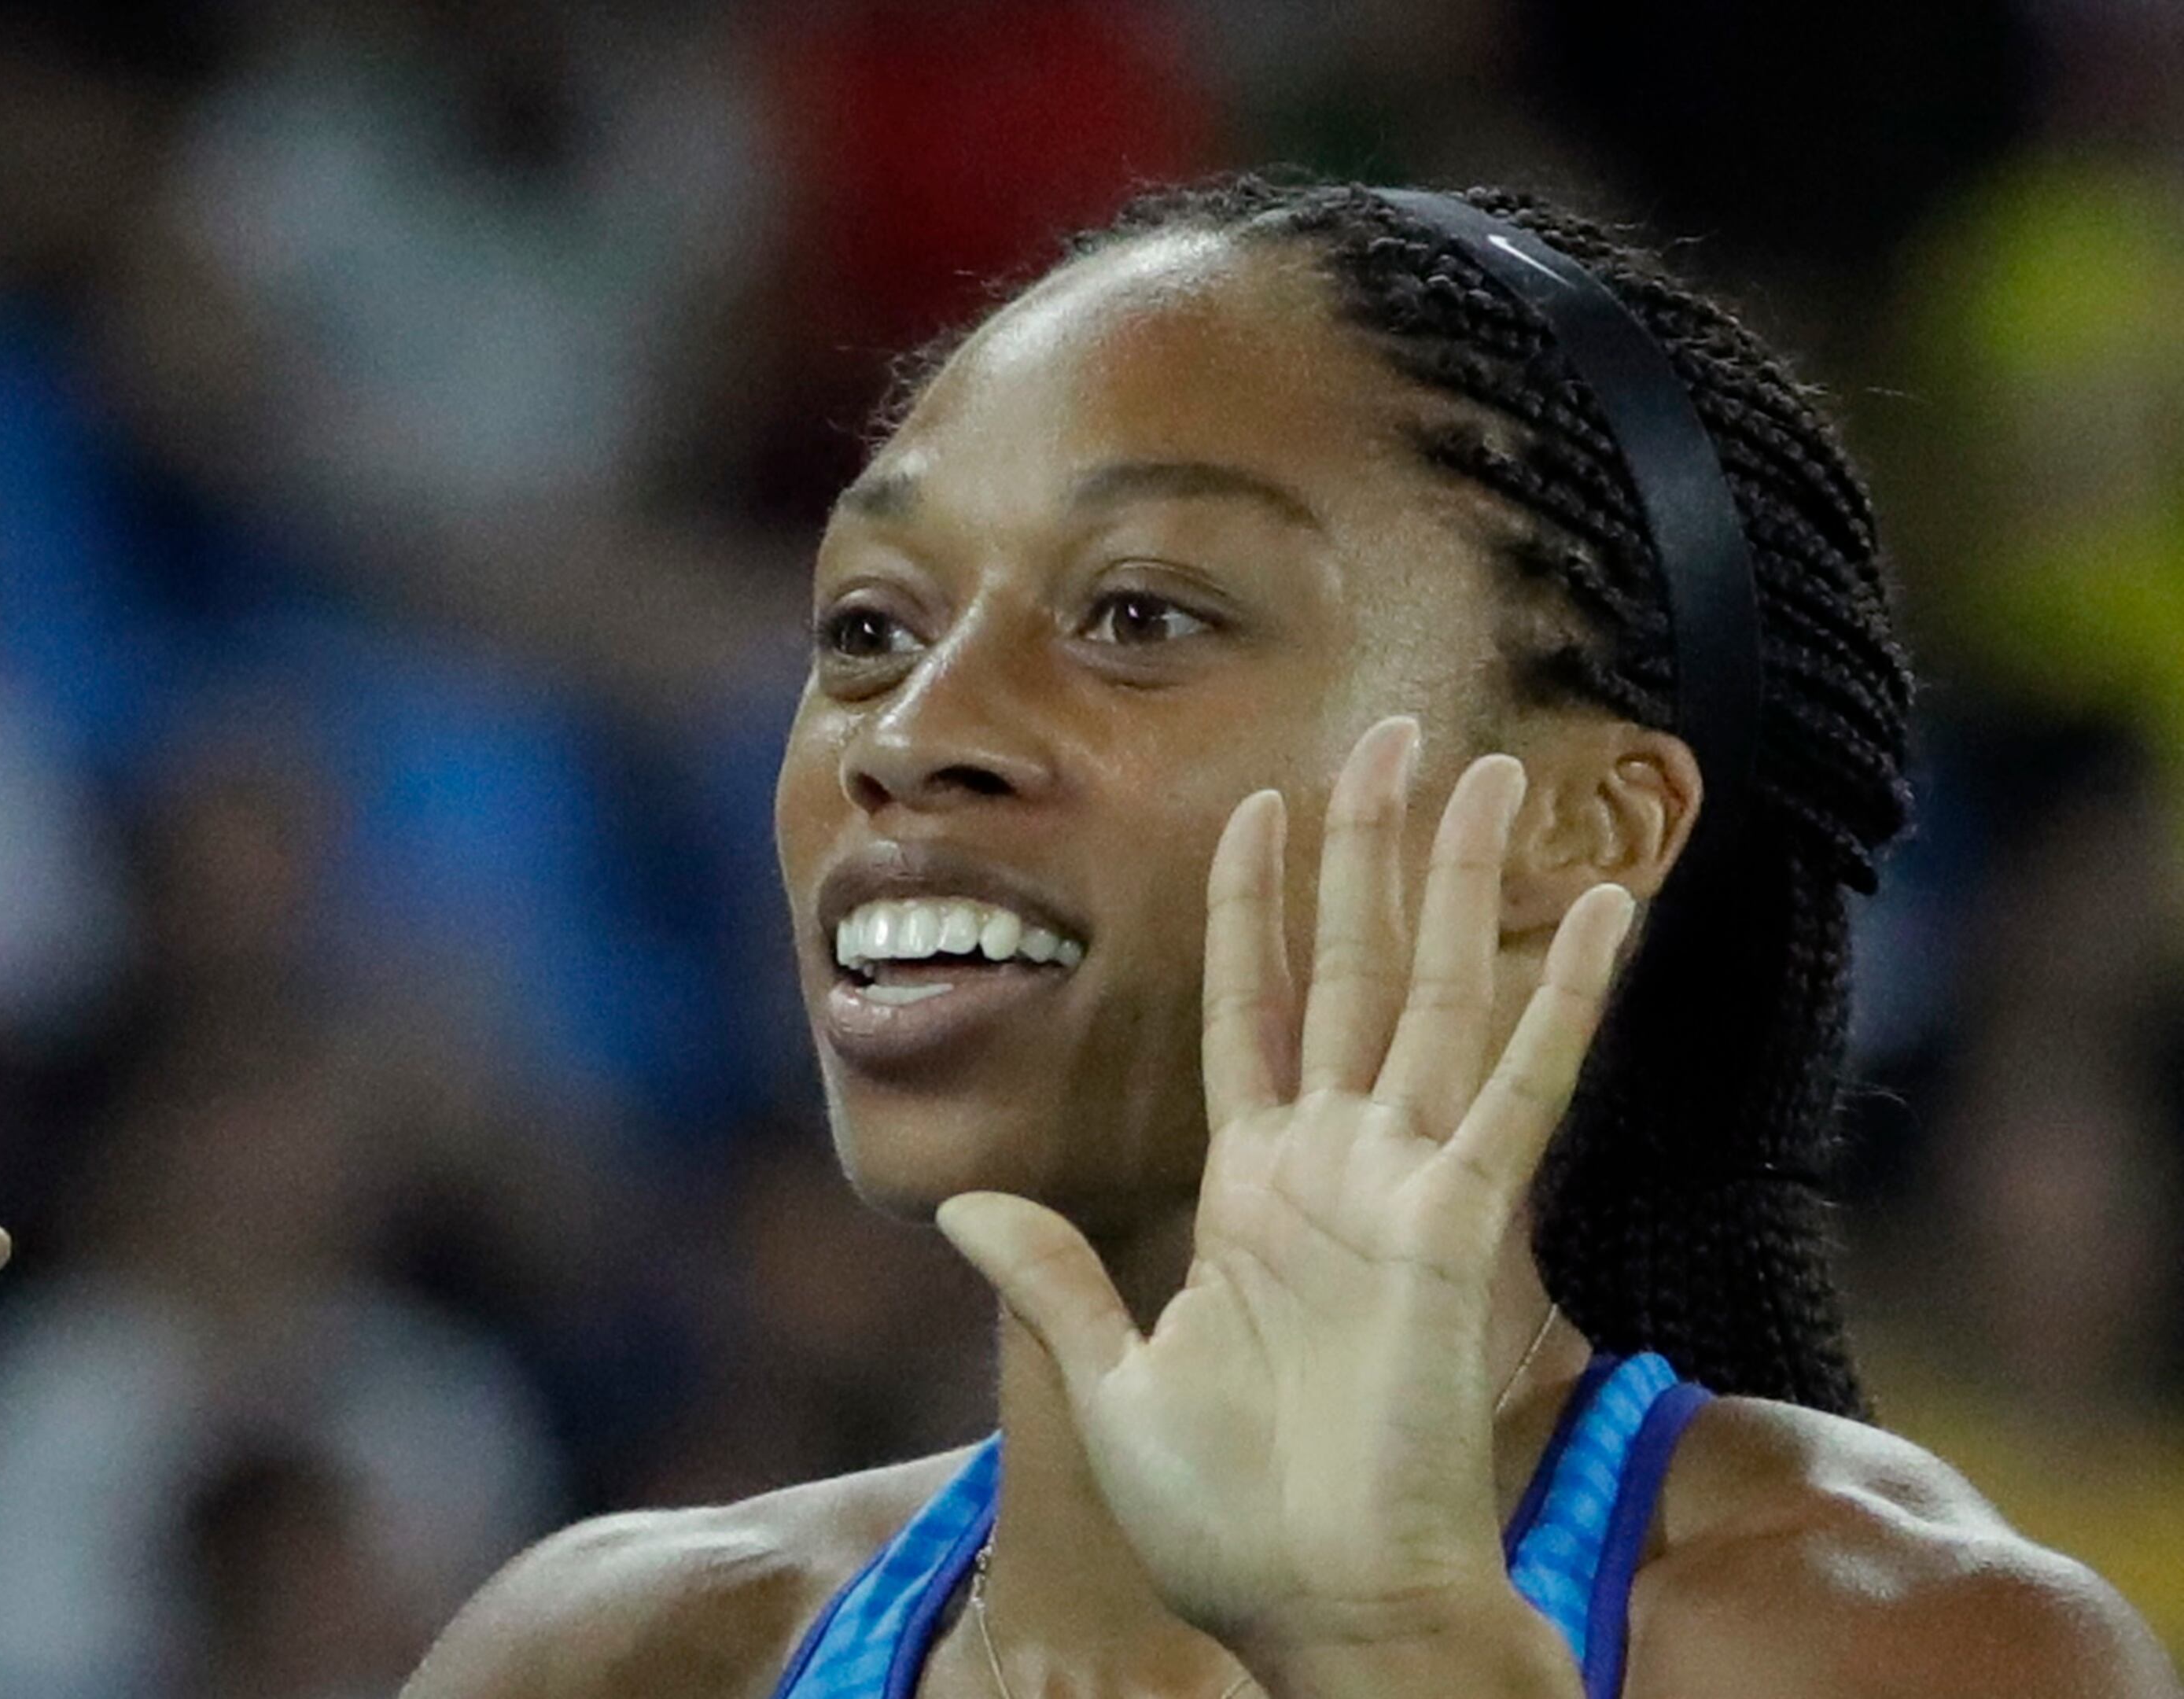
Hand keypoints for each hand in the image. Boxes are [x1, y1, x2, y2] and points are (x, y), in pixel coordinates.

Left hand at [938, 717, 1632, 1665]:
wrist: (1317, 1611)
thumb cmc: (1227, 1521)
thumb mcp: (1113, 1383)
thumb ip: (1054, 1278)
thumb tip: (969, 1206)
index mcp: (1251, 1192)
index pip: (1250, 1009)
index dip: (1254, 906)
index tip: (1258, 804)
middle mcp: (1332, 1169)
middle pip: (1351, 969)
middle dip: (1368, 849)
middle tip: (1396, 732)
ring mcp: (1400, 1190)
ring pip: (1433, 997)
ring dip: (1461, 883)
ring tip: (1485, 770)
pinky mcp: (1455, 1230)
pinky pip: (1517, 1092)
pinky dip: (1561, 999)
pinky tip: (1600, 909)